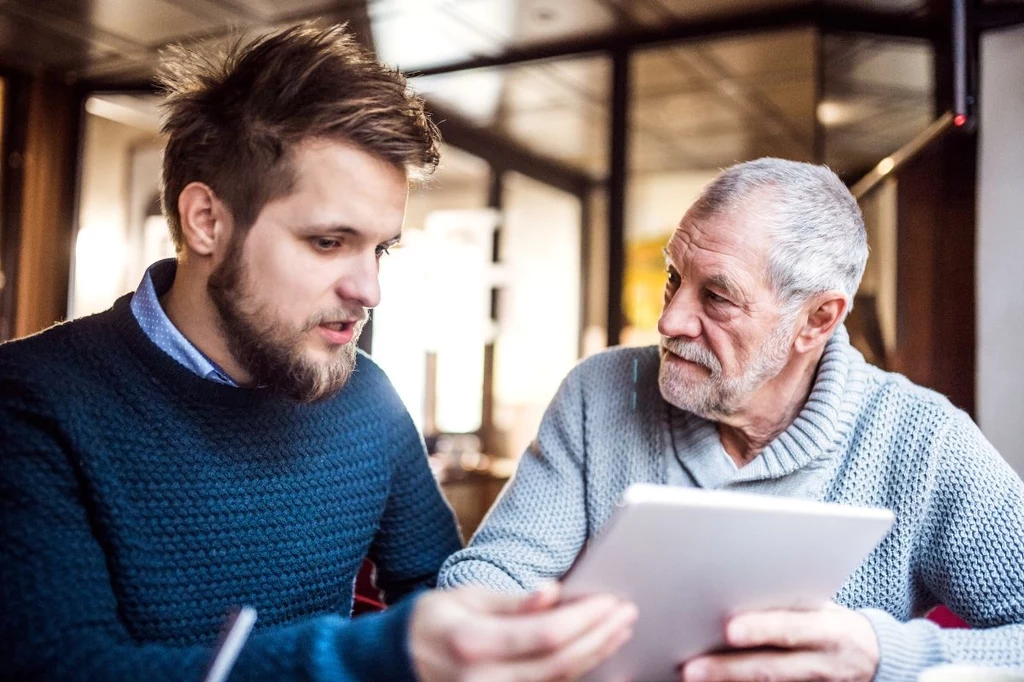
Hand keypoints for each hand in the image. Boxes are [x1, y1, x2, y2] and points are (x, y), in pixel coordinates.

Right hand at [410, 583, 636, 681]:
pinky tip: (597, 658)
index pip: (546, 634)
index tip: (613, 600)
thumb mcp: (461, 598)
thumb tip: (554, 594)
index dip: (585, 619)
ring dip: (596, 656)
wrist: (389, 666)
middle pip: (560, 664)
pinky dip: (576, 675)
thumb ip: (511, 601)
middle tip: (628, 613)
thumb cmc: (426, 623)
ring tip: (620, 630)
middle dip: (601, 637)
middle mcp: (484, 680)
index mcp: (473, 643)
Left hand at [681, 603, 878, 681]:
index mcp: (831, 632)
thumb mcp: (823, 609)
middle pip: (771, 669)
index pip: (792, 630)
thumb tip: (736, 590)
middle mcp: (824, 665)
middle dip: (728, 670)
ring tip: (691, 678)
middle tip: (691, 669)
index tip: (728, 629)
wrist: (874, 659)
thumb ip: (788, 606)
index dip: (761, 629)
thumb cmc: (833, 624)